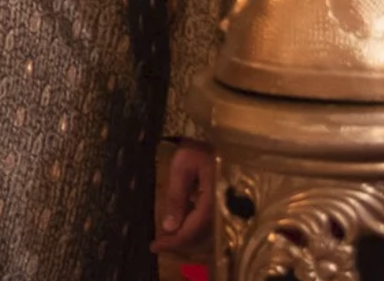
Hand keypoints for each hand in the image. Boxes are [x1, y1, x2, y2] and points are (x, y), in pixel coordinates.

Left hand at [149, 141, 216, 255]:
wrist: (225, 136)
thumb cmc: (200, 147)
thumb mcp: (183, 167)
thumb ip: (177, 196)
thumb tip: (168, 227)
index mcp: (214, 199)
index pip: (193, 228)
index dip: (174, 241)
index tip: (154, 247)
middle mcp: (224, 208)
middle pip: (200, 233)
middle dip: (179, 240)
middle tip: (158, 243)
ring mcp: (228, 206)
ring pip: (206, 229)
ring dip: (186, 233)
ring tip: (167, 235)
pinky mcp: (227, 202)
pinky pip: (209, 220)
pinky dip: (193, 224)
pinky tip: (182, 221)